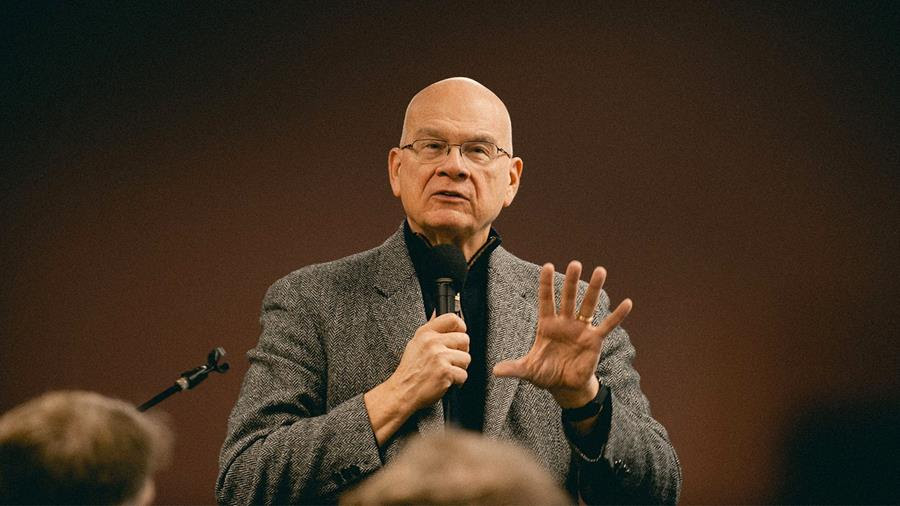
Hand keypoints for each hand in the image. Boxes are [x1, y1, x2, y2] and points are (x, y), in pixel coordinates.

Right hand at [367, 313, 469, 429]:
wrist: (402, 391)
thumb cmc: (410, 371)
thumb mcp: (415, 343)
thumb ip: (430, 329)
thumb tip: (438, 312)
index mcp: (425, 333)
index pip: (452, 318)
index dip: (461, 327)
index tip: (458, 336)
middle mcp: (432, 342)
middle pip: (464, 339)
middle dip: (461, 351)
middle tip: (451, 360)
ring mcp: (439, 356)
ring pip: (466, 358)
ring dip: (460, 368)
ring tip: (447, 371)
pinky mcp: (445, 372)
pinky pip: (463, 374)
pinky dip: (457, 381)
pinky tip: (446, 381)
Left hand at [493, 261, 631, 407]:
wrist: (565, 387)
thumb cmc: (546, 374)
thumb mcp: (528, 370)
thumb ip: (514, 368)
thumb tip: (494, 371)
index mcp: (547, 325)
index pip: (546, 300)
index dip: (546, 284)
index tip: (547, 266)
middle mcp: (565, 322)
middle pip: (568, 298)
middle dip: (571, 281)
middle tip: (575, 263)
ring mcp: (581, 329)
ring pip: (588, 305)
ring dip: (594, 289)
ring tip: (600, 270)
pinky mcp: (595, 340)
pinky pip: (607, 325)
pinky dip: (617, 315)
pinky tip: (627, 303)